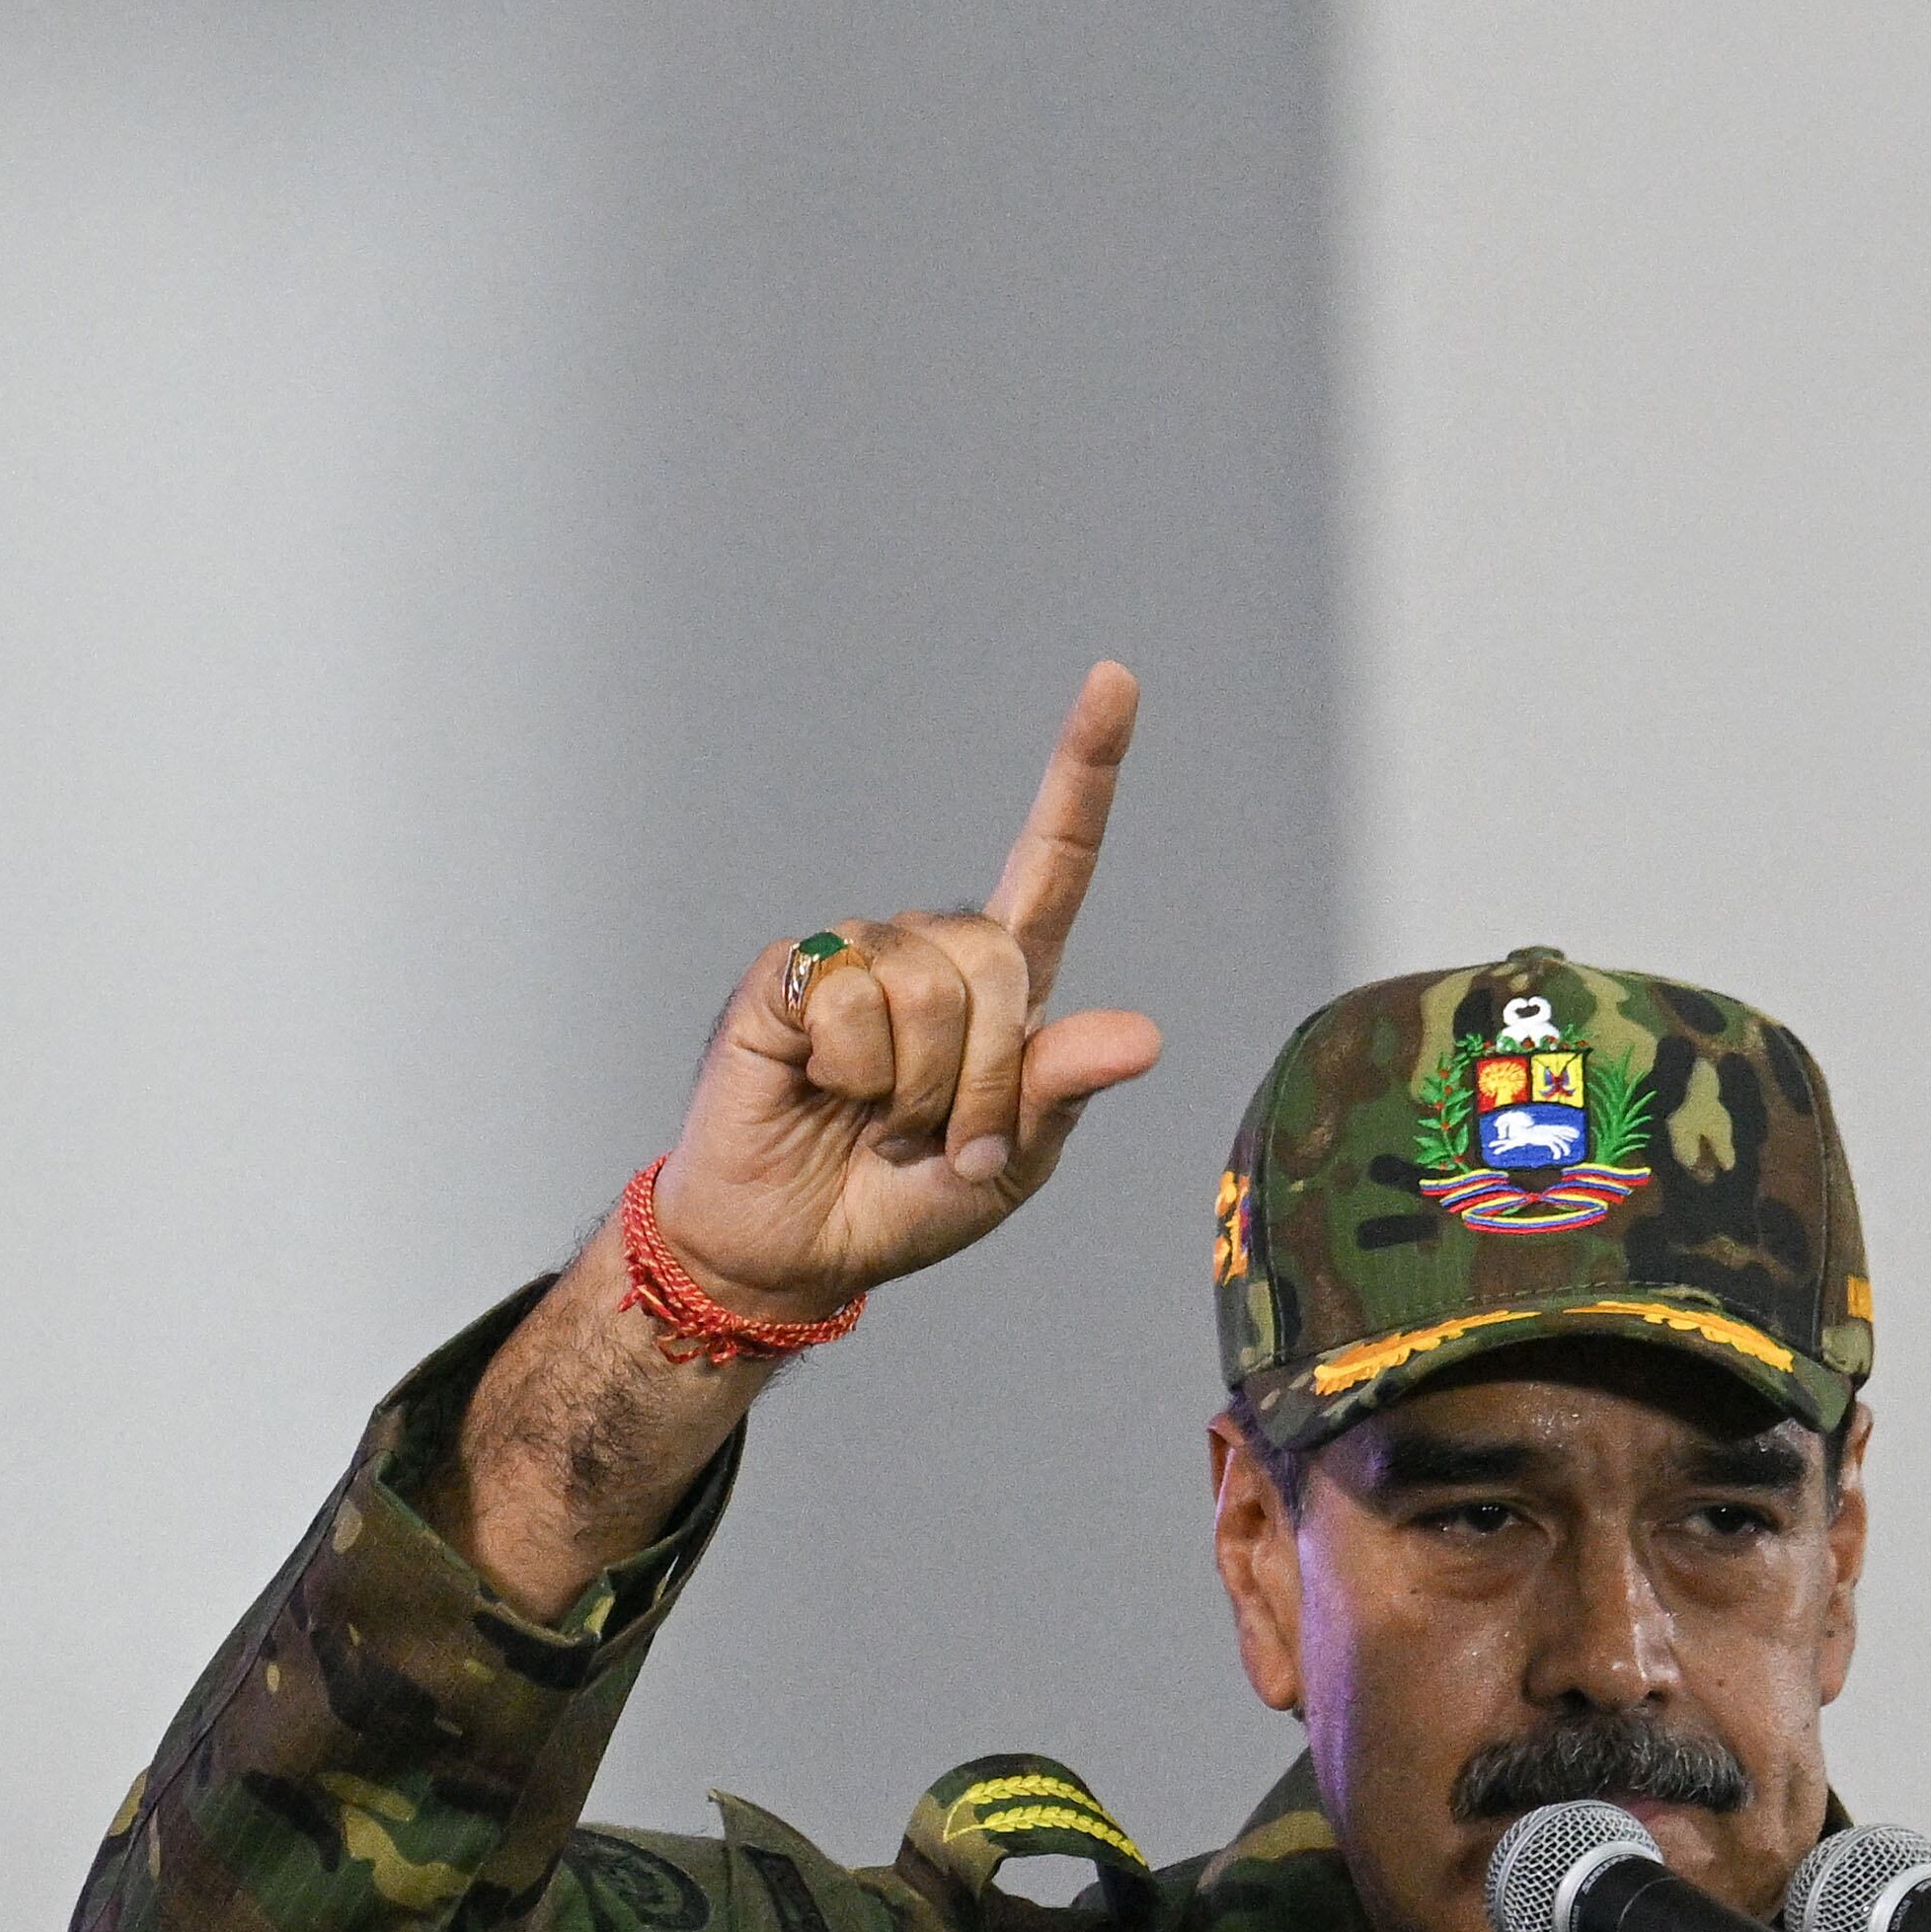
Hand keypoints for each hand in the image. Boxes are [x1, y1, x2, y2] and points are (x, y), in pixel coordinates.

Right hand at [642, 663, 1165, 1314]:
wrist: (789, 1250)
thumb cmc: (901, 1203)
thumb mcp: (1007, 1166)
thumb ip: (1061, 1094)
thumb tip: (1142, 1037)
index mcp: (1002, 987)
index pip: (1053, 863)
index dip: (1084, 774)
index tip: (1115, 680)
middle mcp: (930, 951)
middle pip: (999, 961)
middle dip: (984, 1078)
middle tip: (944, 1142)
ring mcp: (856, 955)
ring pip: (927, 988)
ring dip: (916, 1088)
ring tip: (878, 1122)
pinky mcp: (788, 973)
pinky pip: (850, 1000)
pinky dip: (848, 1071)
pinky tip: (817, 1088)